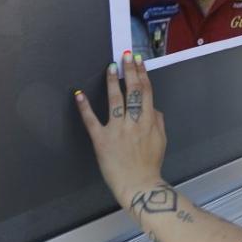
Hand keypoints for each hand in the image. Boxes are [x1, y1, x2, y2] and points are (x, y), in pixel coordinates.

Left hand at [75, 55, 166, 208]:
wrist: (138, 185)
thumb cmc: (150, 164)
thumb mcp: (162, 140)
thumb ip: (159, 121)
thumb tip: (154, 107)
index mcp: (149, 121)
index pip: (146, 91)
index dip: (142, 74)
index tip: (138, 61)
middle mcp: (134, 122)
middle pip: (133, 91)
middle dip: (130, 71)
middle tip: (125, 56)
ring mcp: (117, 130)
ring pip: (115, 101)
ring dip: (112, 82)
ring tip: (110, 67)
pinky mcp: (101, 140)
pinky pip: (92, 121)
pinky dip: (85, 107)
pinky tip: (79, 94)